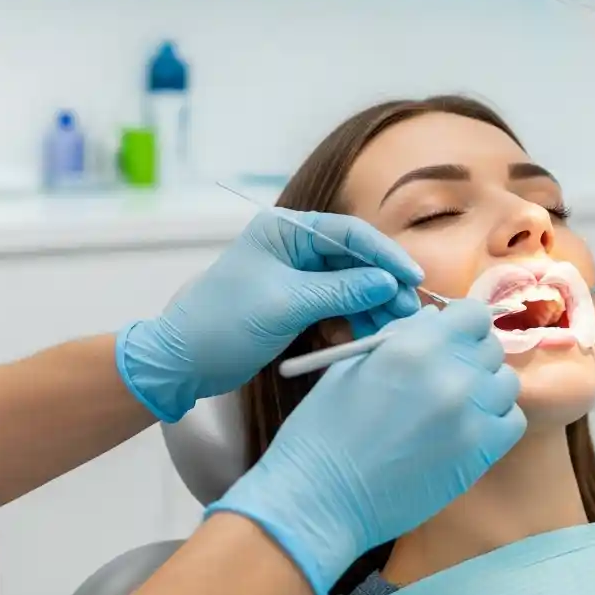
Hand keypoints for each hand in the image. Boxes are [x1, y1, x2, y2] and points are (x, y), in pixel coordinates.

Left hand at [116, 209, 423, 422]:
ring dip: (375, 307)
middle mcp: (295, 248)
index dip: (386, 255)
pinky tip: (369, 337)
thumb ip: (342, 291)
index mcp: (286, 231)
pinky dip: (356, 321)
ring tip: (394, 330)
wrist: (182, 363)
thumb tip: (388, 283)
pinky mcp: (299, 305)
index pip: (350, 234)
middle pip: (356, 260)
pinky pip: (340, 307)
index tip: (413, 278)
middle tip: (409, 313)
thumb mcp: (287, 304)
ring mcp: (298, 277)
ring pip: (352, 286)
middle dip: (384, 285)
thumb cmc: (223, 323)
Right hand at [206, 300, 525, 594]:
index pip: (472, 314)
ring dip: (485, 388)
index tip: (451, 338)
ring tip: (455, 404)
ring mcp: (471, 415)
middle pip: (490, 347)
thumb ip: (403, 335)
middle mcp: (451, 375)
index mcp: (415, 346)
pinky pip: (511, 420)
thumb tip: (436, 319)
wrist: (321, 497)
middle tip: (446, 375)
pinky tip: (467, 427)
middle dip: (470, 356)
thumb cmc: (325, 429)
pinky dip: (495, 419)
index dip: (462, 324)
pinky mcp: (480, 452)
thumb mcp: (354, 363)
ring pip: (506, 383)